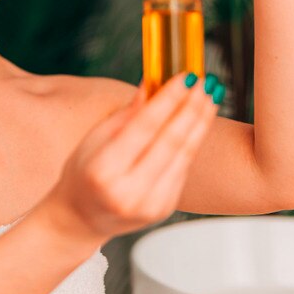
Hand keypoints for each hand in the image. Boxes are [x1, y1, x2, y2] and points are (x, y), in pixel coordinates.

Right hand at [39, 72, 217, 242]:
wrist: (82, 217)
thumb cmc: (85, 171)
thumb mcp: (96, 137)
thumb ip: (130, 112)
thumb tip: (155, 80)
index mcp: (104, 170)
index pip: (145, 127)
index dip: (169, 99)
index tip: (186, 76)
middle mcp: (128, 191)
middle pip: (171, 141)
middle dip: (192, 107)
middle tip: (206, 81)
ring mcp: (149, 204)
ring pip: (184, 154)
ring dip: (201, 121)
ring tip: (211, 95)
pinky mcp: (164, 209)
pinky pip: (183, 167)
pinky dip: (193, 141)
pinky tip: (201, 119)